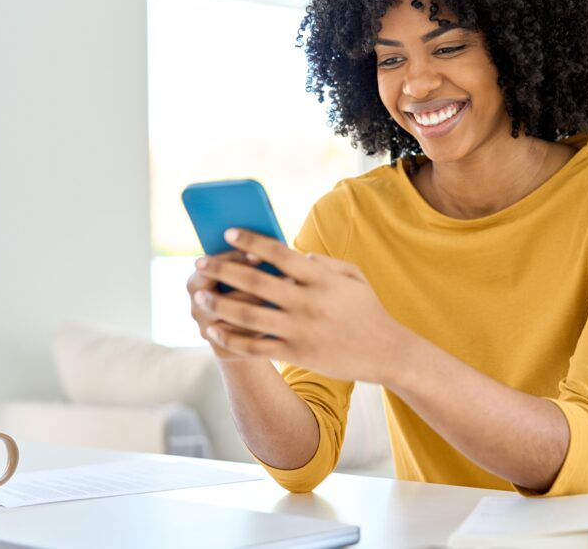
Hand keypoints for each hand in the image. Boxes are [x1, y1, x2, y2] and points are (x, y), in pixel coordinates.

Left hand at [191, 228, 412, 383]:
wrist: (387, 351)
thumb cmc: (368, 310)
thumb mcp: (354, 276)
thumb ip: (324, 262)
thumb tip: (295, 254)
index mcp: (321, 278)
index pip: (279, 253)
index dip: (251, 241)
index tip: (228, 233)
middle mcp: (308, 301)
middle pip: (256, 283)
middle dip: (223, 270)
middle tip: (200, 262)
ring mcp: (301, 329)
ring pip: (249, 316)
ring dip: (220, 305)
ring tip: (200, 296)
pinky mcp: (296, 354)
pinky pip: (255, 346)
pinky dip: (231, 338)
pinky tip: (214, 331)